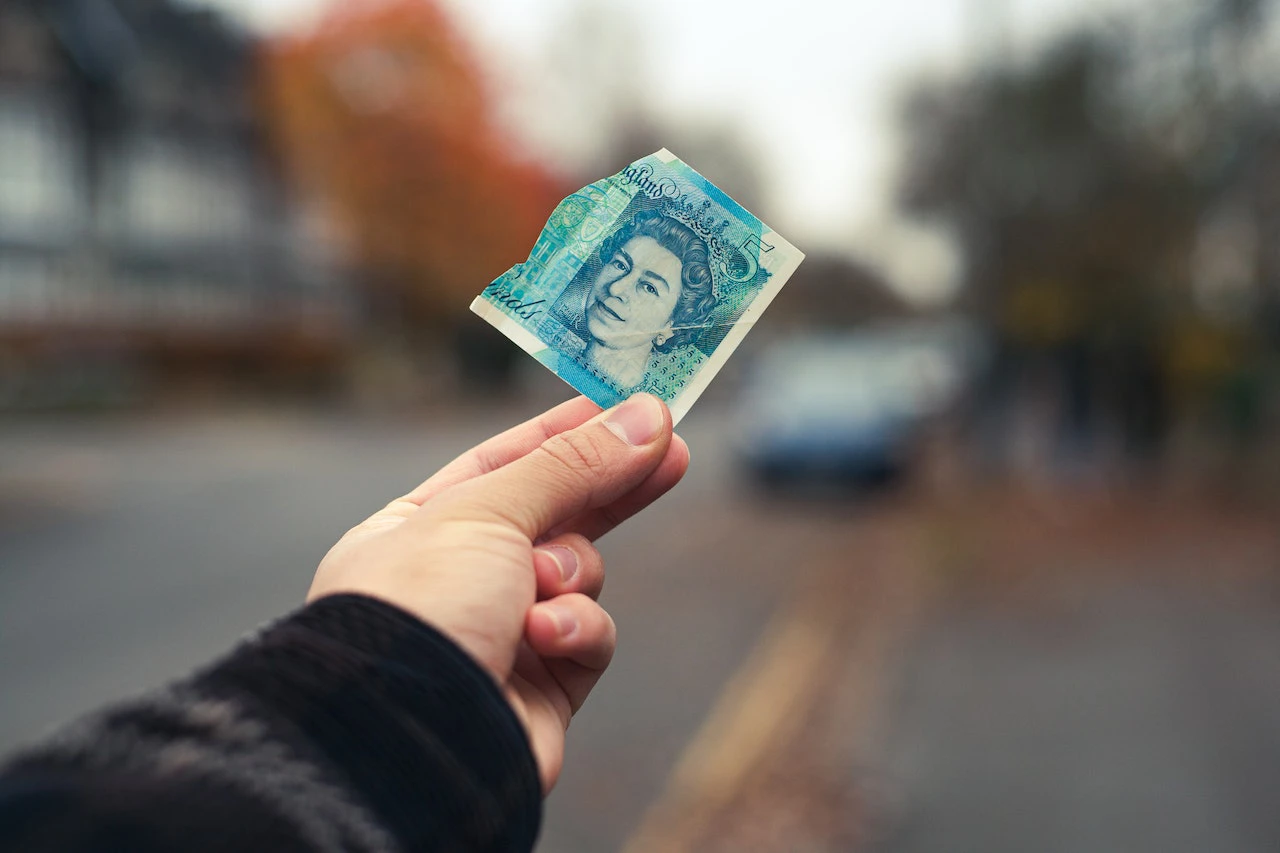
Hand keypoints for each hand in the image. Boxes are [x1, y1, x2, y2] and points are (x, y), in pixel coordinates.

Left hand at [307, 394, 688, 790]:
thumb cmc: (420, 609)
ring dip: (571, 574)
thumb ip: (571, 464)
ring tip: (541, 589)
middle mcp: (460, 579)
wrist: (412, 740)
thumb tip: (647, 415)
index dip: (565, 432)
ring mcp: (501, 633)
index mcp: (420, 528)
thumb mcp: (488, 510)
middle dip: (612, 485)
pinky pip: (587, 638)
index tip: (623, 406)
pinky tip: (546, 636)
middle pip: (556, 514)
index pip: (503, 462)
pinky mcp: (542, 687)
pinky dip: (576, 632)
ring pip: (580, 575)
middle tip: (673, 448)